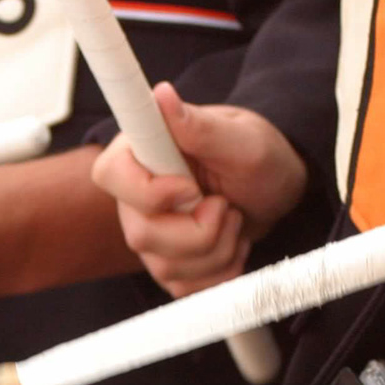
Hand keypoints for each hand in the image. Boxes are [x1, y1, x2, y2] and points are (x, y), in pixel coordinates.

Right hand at [91, 82, 305, 295]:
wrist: (273, 190)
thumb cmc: (258, 155)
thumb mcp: (240, 138)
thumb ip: (198, 125)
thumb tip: (161, 95)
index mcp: (141, 152)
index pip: (110, 175)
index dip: (151, 193)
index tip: (192, 188)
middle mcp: (135, 196)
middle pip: (142, 234)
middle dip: (200, 232)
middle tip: (226, 206)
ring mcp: (148, 233)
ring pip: (166, 268)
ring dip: (218, 251)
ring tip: (233, 219)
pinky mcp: (166, 263)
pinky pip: (183, 289)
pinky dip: (219, 274)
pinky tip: (231, 245)